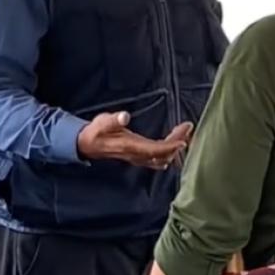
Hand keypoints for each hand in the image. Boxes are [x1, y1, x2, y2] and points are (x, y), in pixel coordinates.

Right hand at [77, 112, 192, 169]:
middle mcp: (137, 155)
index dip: (170, 146)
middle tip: (187, 127)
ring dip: (175, 147)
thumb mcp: (101, 122)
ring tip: (184, 132)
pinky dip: (170, 149)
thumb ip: (113, 120)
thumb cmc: (96, 132)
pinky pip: (160, 157)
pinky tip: (176, 140)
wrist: (88, 145)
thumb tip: (124, 116)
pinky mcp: (141, 156)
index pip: (155, 149)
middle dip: (178, 142)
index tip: (183, 138)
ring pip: (163, 157)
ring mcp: (140, 157)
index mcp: (130, 147)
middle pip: (164, 154)